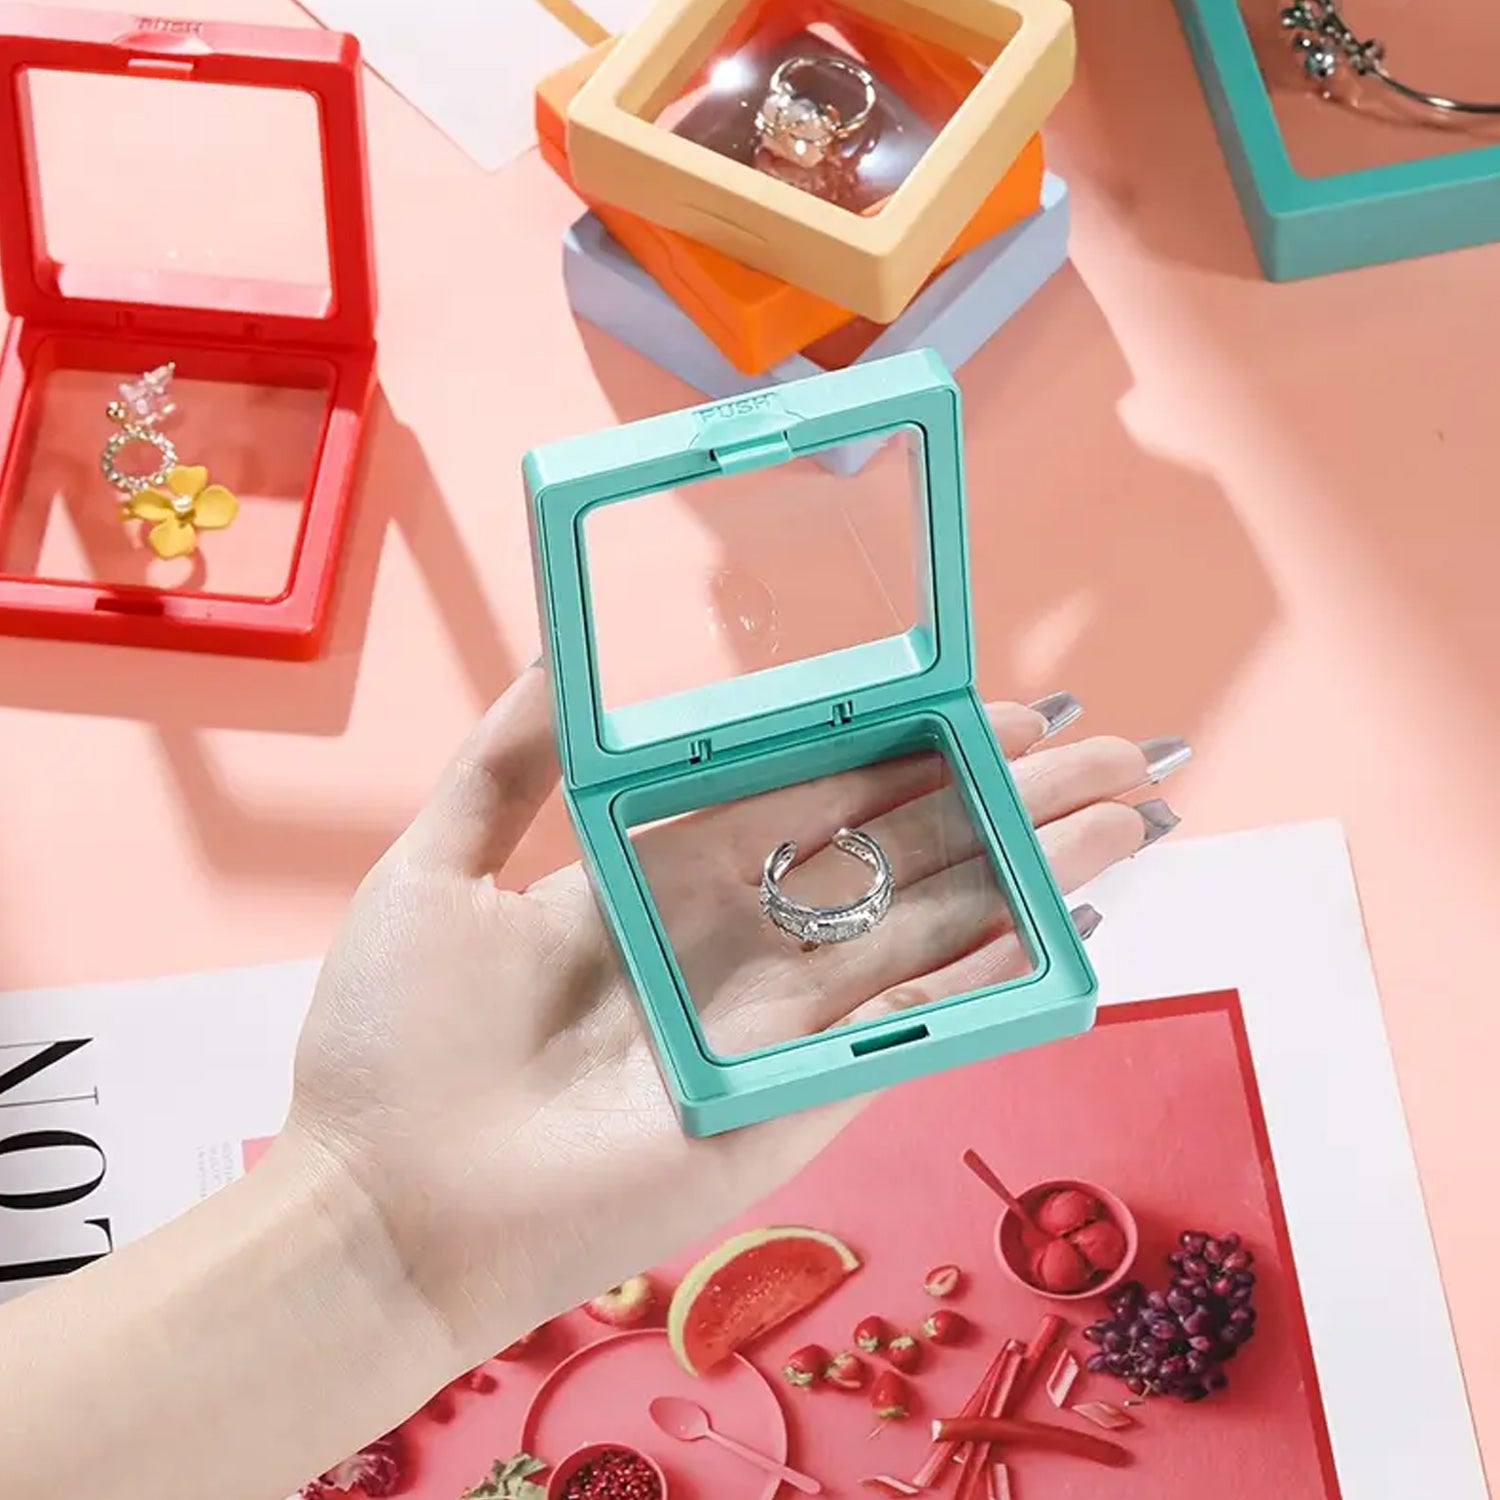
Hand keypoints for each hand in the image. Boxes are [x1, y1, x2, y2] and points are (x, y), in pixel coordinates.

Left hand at [286, 667, 1177, 1375]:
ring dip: (1035, 872)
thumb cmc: (392, 1043)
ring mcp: (781, 1022)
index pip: (818, 795)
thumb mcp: (441, 868)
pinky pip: (913, 1029)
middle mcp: (741, 942)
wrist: (378, 1206)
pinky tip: (1074, 924)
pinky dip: (996, 979)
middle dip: (1008, 799)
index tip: (989, 702)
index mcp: (667, 878)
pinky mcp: (799, 1101)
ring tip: (1130, 812)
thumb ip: (509, 762)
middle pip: (901, 854)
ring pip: (932, 927)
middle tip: (1111, 749)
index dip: (907, 749)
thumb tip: (550, 650)